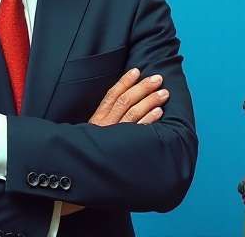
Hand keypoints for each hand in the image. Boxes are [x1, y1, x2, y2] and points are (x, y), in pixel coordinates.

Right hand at [61, 69, 167, 216]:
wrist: (81, 174)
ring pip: (133, 113)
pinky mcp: (123, 147)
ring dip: (150, 101)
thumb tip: (123, 99)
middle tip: (157, 78)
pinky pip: (139, 131)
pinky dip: (150, 120)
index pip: (112, 95)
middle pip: (125, 101)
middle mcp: (105, 125)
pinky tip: (159, 112)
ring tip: (163, 92)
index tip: (136, 71)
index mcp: (97, 118)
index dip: (125, 82)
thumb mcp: (93, 131)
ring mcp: (114, 135)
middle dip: (143, 87)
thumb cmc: (90, 151)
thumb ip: (105, 117)